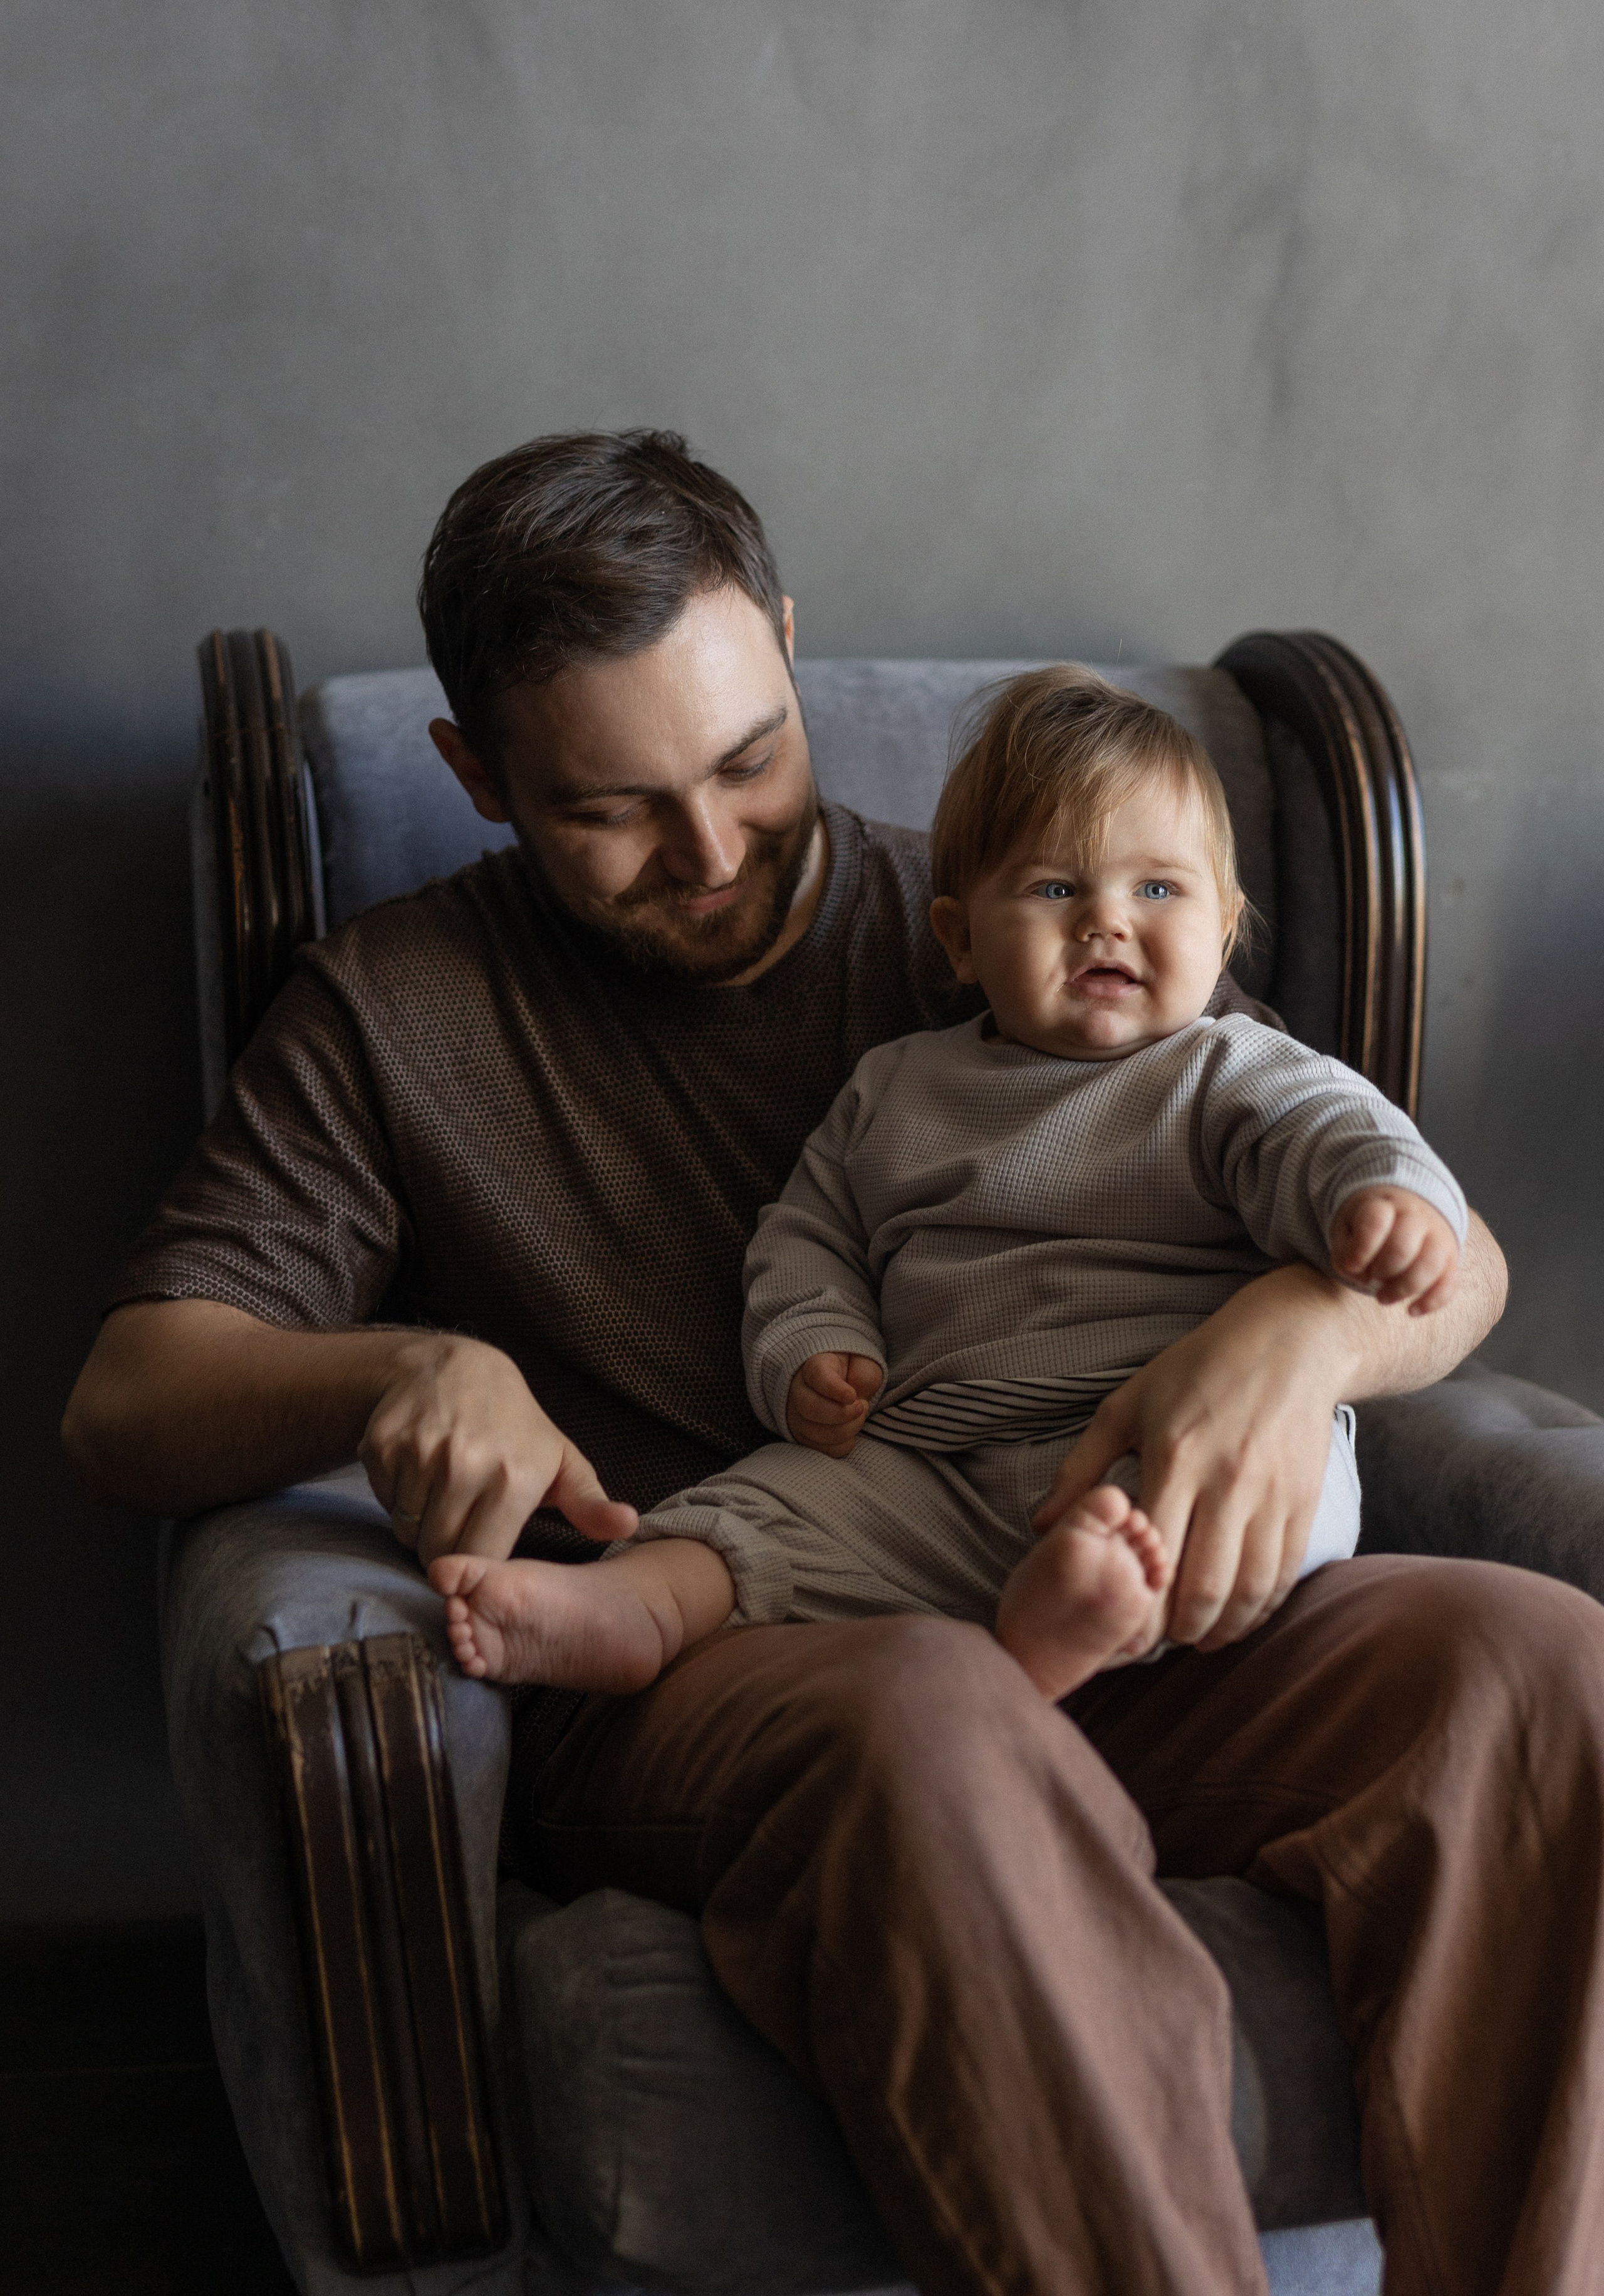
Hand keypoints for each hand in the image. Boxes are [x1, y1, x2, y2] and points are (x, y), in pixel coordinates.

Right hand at [359, 1332, 637, 1565]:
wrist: (455, 1366)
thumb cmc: (516, 1425)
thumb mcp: (560, 1459)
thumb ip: (590, 1503)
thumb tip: (628, 1526)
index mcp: (515, 1478)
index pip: (481, 1559)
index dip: (479, 1560)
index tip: (482, 1540)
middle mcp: (466, 1465)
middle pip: (438, 1551)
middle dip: (446, 1546)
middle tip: (458, 1519)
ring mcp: (421, 1452)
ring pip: (406, 1530)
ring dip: (419, 1523)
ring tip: (441, 1493)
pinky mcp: (383, 1444)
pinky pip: (384, 1501)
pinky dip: (396, 1496)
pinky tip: (417, 1470)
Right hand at [786, 1352, 884, 1454]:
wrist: (840, 1381)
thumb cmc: (852, 1370)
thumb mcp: (864, 1363)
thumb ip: (863, 1374)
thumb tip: (854, 1397)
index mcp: (814, 1364)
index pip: (817, 1376)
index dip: (835, 1389)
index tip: (852, 1396)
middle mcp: (798, 1389)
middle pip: (809, 1407)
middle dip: (842, 1414)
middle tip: (861, 1408)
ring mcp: (796, 1414)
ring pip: (813, 1431)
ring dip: (844, 1431)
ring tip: (858, 1418)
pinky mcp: (802, 1435)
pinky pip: (819, 1448)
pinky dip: (840, 1446)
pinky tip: (850, 1434)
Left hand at [1031, 1263, 1358, 1650]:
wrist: (1289, 1341)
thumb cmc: (1197, 1370)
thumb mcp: (1126, 1406)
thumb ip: (1081, 1469)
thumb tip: (1042, 1526)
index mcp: (1174, 1457)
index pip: (1152, 1556)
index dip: (1135, 1605)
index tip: (1118, 1627)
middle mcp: (1227, 1482)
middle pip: (1203, 1588)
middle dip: (1175, 1631)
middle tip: (1153, 1643)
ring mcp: (1272, 1496)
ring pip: (1247, 1591)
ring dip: (1218, 1630)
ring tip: (1193, 1638)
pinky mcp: (1304, 1503)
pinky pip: (1283, 1575)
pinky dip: (1259, 1610)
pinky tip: (1236, 1618)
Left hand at [1330, 1187, 1459, 1314]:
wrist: (1407, 1209)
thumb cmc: (1370, 1226)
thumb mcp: (1346, 1229)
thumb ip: (1344, 1252)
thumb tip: (1361, 1276)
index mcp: (1384, 1205)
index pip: (1375, 1221)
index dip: (1360, 1249)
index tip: (1353, 1264)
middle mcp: (1415, 1217)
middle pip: (1402, 1247)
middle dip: (1382, 1271)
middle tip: (1372, 1278)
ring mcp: (1438, 1237)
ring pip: (1429, 1265)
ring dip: (1403, 1289)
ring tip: (1383, 1297)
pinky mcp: (1451, 1259)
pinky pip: (1450, 1283)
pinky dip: (1432, 1302)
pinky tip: (1411, 1310)